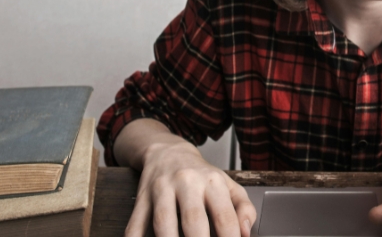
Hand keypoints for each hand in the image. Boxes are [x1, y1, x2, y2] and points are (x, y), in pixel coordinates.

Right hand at [119, 122, 255, 236]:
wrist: (168, 152)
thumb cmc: (202, 176)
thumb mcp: (228, 185)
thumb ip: (244, 208)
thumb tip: (245, 233)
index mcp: (213, 182)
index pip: (224, 216)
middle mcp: (187, 183)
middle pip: (193, 220)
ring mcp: (162, 189)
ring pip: (163, 222)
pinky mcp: (142, 197)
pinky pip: (136, 221)